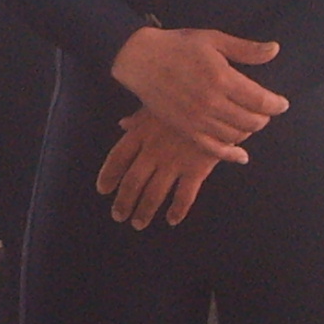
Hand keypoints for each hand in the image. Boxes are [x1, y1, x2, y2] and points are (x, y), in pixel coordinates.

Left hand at [97, 109, 236, 228]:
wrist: (219, 101)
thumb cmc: (186, 100)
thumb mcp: (159, 104)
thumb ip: (139, 119)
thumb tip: (122, 124)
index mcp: (141, 133)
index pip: (117, 158)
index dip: (108, 176)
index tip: (103, 190)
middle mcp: (153, 150)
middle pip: (132, 182)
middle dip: (124, 202)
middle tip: (119, 216)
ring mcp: (174, 162)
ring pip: (154, 194)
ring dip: (144, 211)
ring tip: (138, 223)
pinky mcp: (196, 170)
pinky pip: (184, 196)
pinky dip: (177, 210)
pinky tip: (172, 220)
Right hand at [110, 26, 286, 144]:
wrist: (140, 59)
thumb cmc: (178, 45)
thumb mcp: (214, 40)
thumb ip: (246, 50)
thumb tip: (274, 50)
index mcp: (222, 78)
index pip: (261, 100)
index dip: (276, 104)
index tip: (282, 103)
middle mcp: (212, 102)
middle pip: (252, 121)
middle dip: (264, 118)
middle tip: (265, 111)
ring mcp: (198, 118)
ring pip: (236, 135)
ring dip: (248, 132)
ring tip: (250, 122)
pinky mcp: (185, 129)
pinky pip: (213, 148)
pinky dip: (231, 154)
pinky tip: (241, 155)